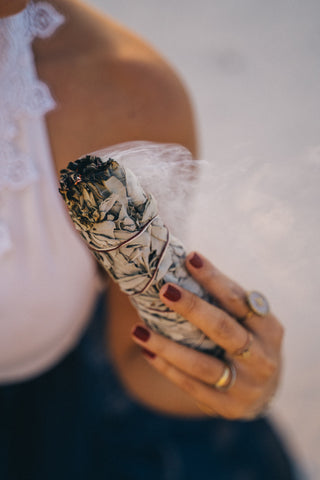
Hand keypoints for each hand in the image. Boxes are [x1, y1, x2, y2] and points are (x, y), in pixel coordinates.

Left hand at [131, 252, 283, 418]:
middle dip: (192, 308)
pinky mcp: (228, 407)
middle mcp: (263, 358)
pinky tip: (146, 351)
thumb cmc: (246, 340)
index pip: (238, 299)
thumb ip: (224, 300)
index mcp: (269, 328)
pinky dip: (166, 367)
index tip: (189, 258)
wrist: (260, 390)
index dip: (214, 278)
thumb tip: (182, 261)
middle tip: (164, 290)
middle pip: (223, 329)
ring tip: (137, 330)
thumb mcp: (248, 320)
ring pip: (201, 364)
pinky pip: (191, 386)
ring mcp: (247, 386)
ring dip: (166, 346)